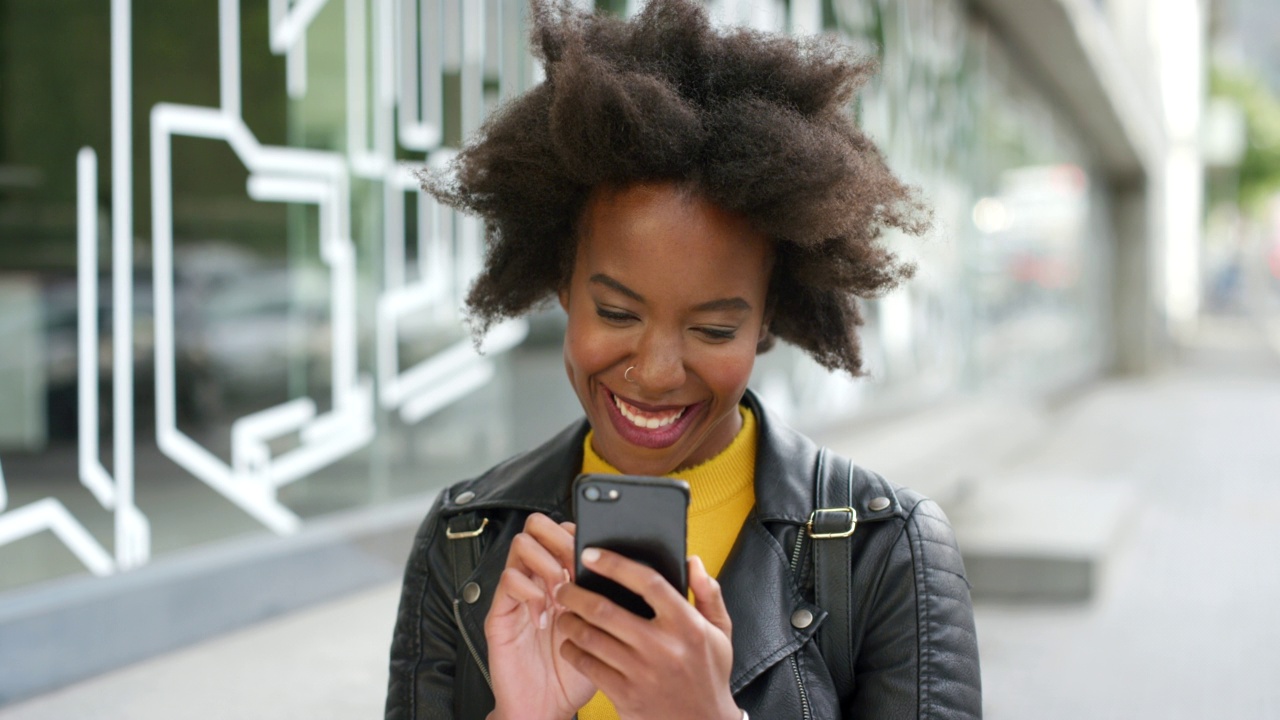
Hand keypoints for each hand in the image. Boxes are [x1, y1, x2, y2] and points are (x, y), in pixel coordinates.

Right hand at [485, 514, 595, 719]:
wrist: (547, 709)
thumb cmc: (576, 673)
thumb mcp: (605, 633)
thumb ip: (611, 600)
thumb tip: (636, 571)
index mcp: (563, 577)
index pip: (565, 529)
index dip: (580, 533)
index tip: (597, 558)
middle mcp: (537, 579)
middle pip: (538, 525)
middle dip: (561, 539)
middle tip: (576, 569)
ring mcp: (517, 594)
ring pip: (521, 544)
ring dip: (547, 564)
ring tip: (560, 593)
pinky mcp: (500, 613)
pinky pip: (509, 581)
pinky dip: (530, 593)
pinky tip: (544, 617)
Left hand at [553, 550, 738, 719]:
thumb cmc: (708, 675)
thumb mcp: (719, 633)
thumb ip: (708, 594)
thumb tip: (692, 561)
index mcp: (688, 625)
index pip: (649, 582)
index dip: (616, 564)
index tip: (591, 555)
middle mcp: (664, 647)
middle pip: (605, 610)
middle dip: (575, 594)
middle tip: (563, 586)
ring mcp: (642, 673)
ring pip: (591, 638)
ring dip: (569, 622)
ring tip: (563, 614)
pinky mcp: (626, 696)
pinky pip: (588, 666)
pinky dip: (573, 651)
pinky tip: (570, 643)